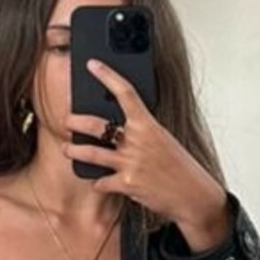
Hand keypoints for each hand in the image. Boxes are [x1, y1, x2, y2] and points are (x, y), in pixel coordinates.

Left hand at [62, 60, 231, 250]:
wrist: (193, 194)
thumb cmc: (178, 166)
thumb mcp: (163, 140)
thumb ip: (141, 131)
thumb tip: (119, 127)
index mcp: (148, 124)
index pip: (125, 92)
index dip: (107, 75)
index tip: (92, 65)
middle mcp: (137, 141)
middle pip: (96, 125)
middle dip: (75, 121)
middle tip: (67, 120)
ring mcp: (130, 162)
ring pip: (91, 153)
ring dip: (73, 150)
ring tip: (67, 148)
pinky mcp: (127, 184)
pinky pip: (101, 182)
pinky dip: (98, 183)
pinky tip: (97, 182)